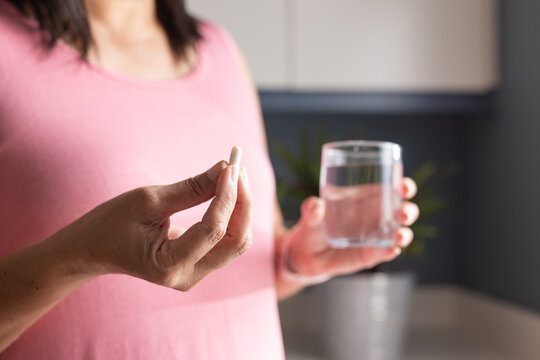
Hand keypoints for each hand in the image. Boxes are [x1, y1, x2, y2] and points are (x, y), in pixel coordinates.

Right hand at [56, 161, 252, 290]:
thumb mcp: (148, 200)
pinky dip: (231, 215)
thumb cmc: (112, 223)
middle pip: (236, 241)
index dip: (227, 196)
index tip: (230, 165)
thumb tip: (225, 168)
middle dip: (242, 203)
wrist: (93, 250)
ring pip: (236, 242)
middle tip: (237, 168)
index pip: (213, 230)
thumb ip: (191, 188)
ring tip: (234, 174)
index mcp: (169, 265)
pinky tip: (228, 190)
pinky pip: (226, 241)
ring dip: (240, 208)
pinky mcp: (197, 266)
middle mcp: (187, 277)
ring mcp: (194, 275)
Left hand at [285, 178, 418, 276]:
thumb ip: (312, 210)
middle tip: (403, 213)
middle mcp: (377, 217)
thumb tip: (315, 204)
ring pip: (400, 234)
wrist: (307, 255)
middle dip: (409, 211)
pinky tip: (390, 250)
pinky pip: (385, 253)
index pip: (392, 189)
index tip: (405, 186)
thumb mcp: (310, 216)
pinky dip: (390, 251)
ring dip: (405, 234)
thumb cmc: (313, 227)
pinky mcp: (370, 255)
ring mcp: (375, 237)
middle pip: (403, 211)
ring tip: (399, 235)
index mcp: (367, 199)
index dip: (405, 186)